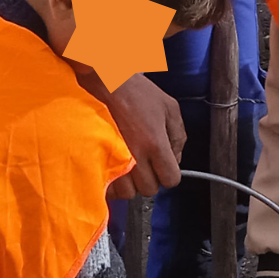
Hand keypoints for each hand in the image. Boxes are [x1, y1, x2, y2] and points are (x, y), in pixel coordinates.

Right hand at [77, 70, 185, 197]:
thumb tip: (177, 158)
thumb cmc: (138, 92)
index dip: (170, 172)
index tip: (165, 164)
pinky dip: (115, 184)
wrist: (107, 84)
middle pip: (150, 189)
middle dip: (152, 177)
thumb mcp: (169, 107)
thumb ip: (179, 135)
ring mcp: (116, 162)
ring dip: (132, 183)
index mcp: (155, 143)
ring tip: (131, 164)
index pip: (170, 179)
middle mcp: (136, 157)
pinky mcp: (99, 162)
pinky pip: (110, 189)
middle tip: (147, 161)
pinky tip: (118, 169)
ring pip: (129, 193)